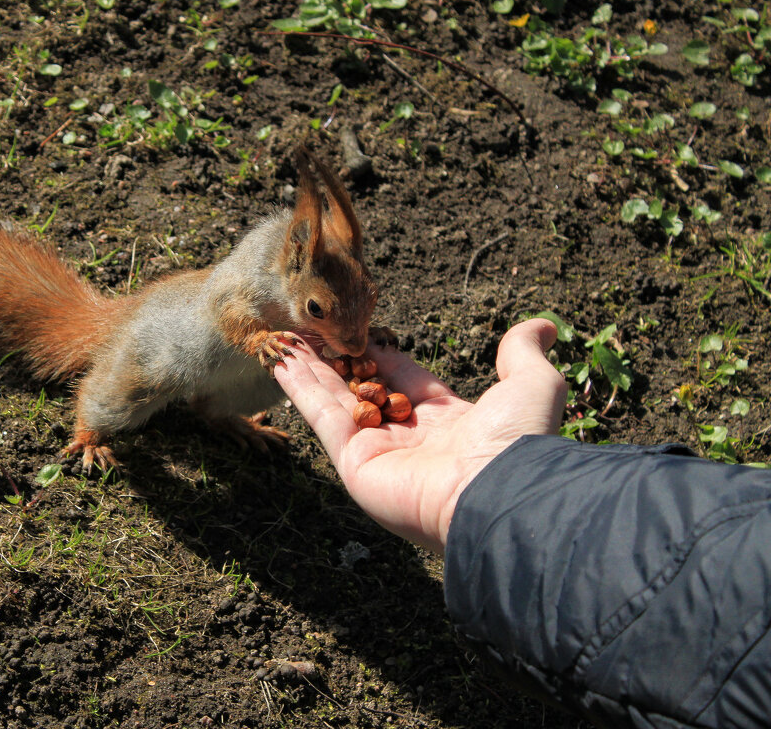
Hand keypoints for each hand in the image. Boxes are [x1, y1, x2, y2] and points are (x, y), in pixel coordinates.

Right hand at [274, 319, 566, 553]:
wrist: (497, 494)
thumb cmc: (516, 441)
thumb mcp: (531, 384)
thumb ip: (523, 353)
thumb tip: (542, 326)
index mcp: (446, 419)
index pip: (402, 376)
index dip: (378, 350)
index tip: (355, 326)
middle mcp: (407, 436)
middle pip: (361, 386)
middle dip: (334, 358)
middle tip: (308, 329)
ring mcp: (376, 450)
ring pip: (334, 398)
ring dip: (308, 368)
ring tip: (282, 337)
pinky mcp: (352, 462)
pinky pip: (320, 416)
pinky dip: (298, 388)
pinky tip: (278, 359)